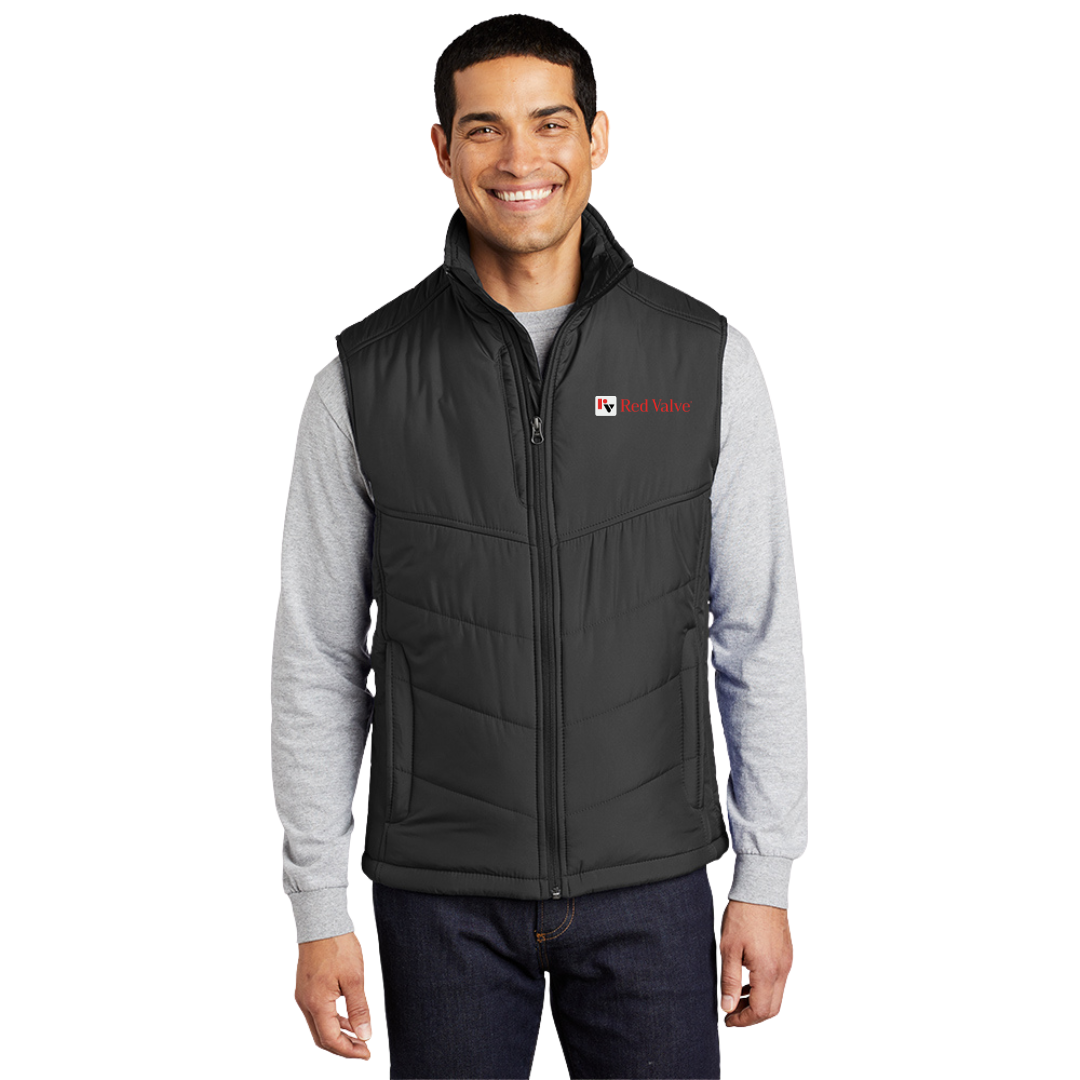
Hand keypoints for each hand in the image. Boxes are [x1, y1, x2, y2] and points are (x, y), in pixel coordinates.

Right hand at [293, 931, 373, 1059]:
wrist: (321, 921)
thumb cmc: (336, 945)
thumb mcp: (354, 978)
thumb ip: (359, 1009)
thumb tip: (364, 1033)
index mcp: (316, 1003)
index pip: (331, 1040)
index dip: (349, 1051)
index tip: (365, 1053)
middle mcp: (305, 1003)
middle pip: (322, 1038)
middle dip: (343, 1046)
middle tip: (363, 1047)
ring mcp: (303, 995)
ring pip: (319, 1026)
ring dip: (339, 1032)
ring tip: (359, 1031)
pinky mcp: (306, 988)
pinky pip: (317, 1012)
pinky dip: (333, 1018)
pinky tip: (347, 1014)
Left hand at [717, 900, 793, 1028]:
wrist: (761, 888)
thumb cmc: (743, 915)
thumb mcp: (728, 948)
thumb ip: (730, 981)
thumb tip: (728, 1007)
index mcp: (768, 972)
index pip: (760, 1012)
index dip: (743, 1021)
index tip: (727, 1020)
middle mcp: (782, 971)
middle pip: (772, 1009)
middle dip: (752, 1016)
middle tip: (732, 1011)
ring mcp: (787, 962)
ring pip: (777, 996)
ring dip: (759, 1001)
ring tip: (737, 994)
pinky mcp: (787, 953)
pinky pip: (779, 980)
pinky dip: (765, 987)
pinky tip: (748, 977)